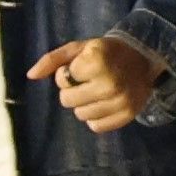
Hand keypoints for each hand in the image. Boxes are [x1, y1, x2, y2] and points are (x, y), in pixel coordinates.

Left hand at [32, 33, 166, 130]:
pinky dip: (97, 117)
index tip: (84, 66)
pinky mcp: (127, 115)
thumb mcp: (80, 48)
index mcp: (96, 61)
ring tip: (98, 92)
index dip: (69, 72)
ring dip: (85, 104)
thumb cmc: (107, 52)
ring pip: (81, 115)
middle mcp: (109, 83)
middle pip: (67, 101)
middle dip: (74, 91)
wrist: (145, 58)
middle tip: (90, 81)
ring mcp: (120, 101)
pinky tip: (105, 104)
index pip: (62, 80)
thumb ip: (53, 60)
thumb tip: (30, 76)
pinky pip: (96, 126)